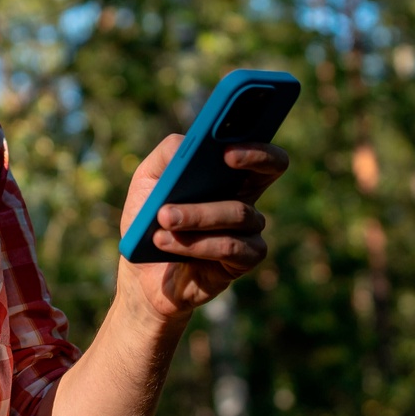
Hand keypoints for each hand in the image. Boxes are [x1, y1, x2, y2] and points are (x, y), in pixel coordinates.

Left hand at [117, 134, 288, 320]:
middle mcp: (246, 197)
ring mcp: (249, 231)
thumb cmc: (148, 220)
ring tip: (163, 217)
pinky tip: (165, 241)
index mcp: (228, 175)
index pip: (259, 148)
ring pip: (238, 212)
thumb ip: (167, 155)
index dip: (255, 142)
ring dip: (198, 214)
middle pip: (274, 169)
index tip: (229, 145)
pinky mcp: (242, 261)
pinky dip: (196, 243)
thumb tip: (189, 143)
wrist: (140, 273)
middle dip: (255, 158)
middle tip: (224, 157)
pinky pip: (231, 247)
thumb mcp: (147, 180)